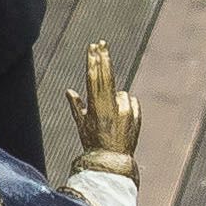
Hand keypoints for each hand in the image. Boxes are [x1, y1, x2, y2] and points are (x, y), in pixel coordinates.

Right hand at [69, 38, 140, 175]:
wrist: (112, 162)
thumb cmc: (94, 144)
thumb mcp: (81, 126)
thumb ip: (77, 106)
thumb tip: (69, 91)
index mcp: (96, 107)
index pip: (94, 78)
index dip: (93, 61)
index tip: (92, 47)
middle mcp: (111, 106)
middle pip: (107, 76)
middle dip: (104, 58)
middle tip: (102, 43)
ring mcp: (125, 110)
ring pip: (119, 93)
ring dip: (115, 100)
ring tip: (110, 119)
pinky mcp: (136, 114)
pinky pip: (129, 102)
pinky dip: (124, 106)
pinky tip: (120, 120)